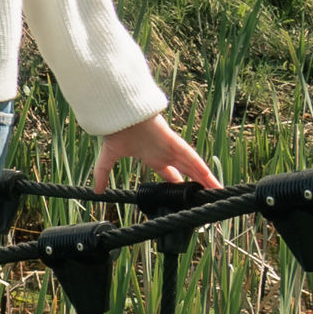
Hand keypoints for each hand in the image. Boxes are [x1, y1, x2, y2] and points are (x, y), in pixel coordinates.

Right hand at [92, 113, 216, 192]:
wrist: (117, 116)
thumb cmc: (115, 132)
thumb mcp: (108, 158)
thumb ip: (102, 173)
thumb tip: (96, 190)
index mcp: (153, 158)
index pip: (171, 176)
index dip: (179, 187)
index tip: (186, 198)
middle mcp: (166, 154)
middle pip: (188, 173)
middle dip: (198, 184)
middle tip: (208, 196)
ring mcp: (172, 148)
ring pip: (193, 166)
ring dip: (205, 178)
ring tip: (216, 191)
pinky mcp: (174, 142)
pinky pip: (191, 156)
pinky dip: (201, 167)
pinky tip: (209, 178)